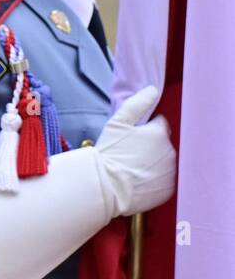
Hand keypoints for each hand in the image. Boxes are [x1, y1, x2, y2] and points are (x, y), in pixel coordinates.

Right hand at [95, 86, 176, 217]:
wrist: (107, 186)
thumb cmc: (110, 153)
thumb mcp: (117, 123)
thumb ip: (136, 103)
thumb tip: (153, 89)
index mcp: (160, 133)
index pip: (159, 125)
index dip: (145, 129)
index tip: (132, 138)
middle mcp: (170, 151)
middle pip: (162, 144)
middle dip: (150, 146)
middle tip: (130, 153)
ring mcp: (171, 171)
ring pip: (163, 162)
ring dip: (153, 162)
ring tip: (132, 168)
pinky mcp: (168, 188)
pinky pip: (163, 180)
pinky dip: (154, 179)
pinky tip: (138, 180)